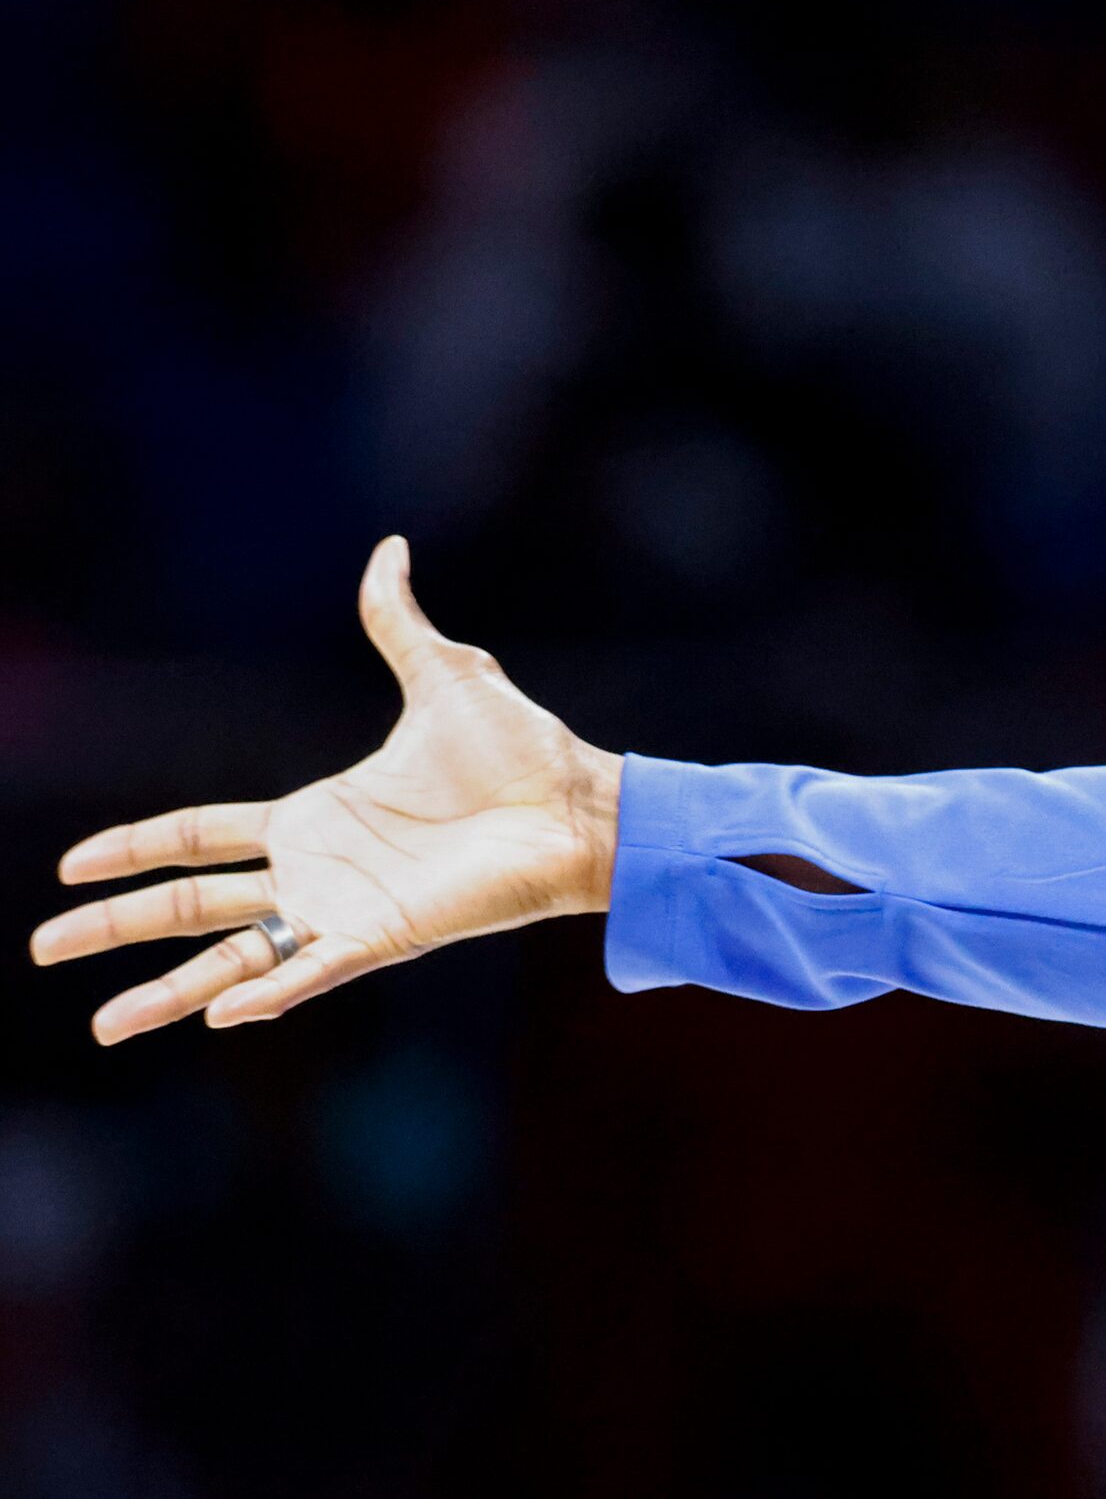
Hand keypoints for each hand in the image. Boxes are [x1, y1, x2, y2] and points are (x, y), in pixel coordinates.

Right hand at [30, 537, 622, 1042]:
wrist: (580, 801)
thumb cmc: (521, 751)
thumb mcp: (446, 675)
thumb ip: (398, 622)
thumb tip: (389, 549)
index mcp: (319, 815)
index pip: (201, 835)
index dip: (137, 847)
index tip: (71, 865)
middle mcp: (319, 871)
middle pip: (192, 903)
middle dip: (116, 926)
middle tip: (40, 948)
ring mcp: (347, 911)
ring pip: (235, 957)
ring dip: (167, 991)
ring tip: (101, 1027)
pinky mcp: (387, 937)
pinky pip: (314, 972)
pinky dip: (268, 992)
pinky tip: (218, 1013)